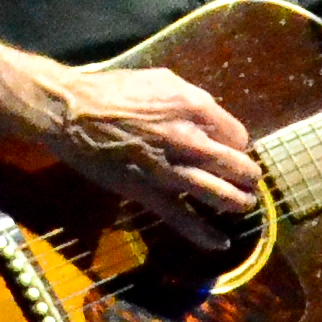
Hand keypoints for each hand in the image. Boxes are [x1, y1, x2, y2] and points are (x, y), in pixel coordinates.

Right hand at [45, 62, 263, 240]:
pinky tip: (220, 242)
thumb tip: (211, 113)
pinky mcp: (149, 193)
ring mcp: (170, 170)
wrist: (73, 113)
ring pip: (219, 194)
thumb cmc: (114, 90)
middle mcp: (190, 140)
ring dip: (237, 202)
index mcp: (195, 108)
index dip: (236, 144)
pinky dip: (204, 234)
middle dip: (247, 176)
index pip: (237, 136)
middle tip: (248, 181)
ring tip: (243, 204)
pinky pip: (182, 218)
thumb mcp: (162, 79)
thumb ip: (192, 98)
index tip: (229, 149)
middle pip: (237, 166)